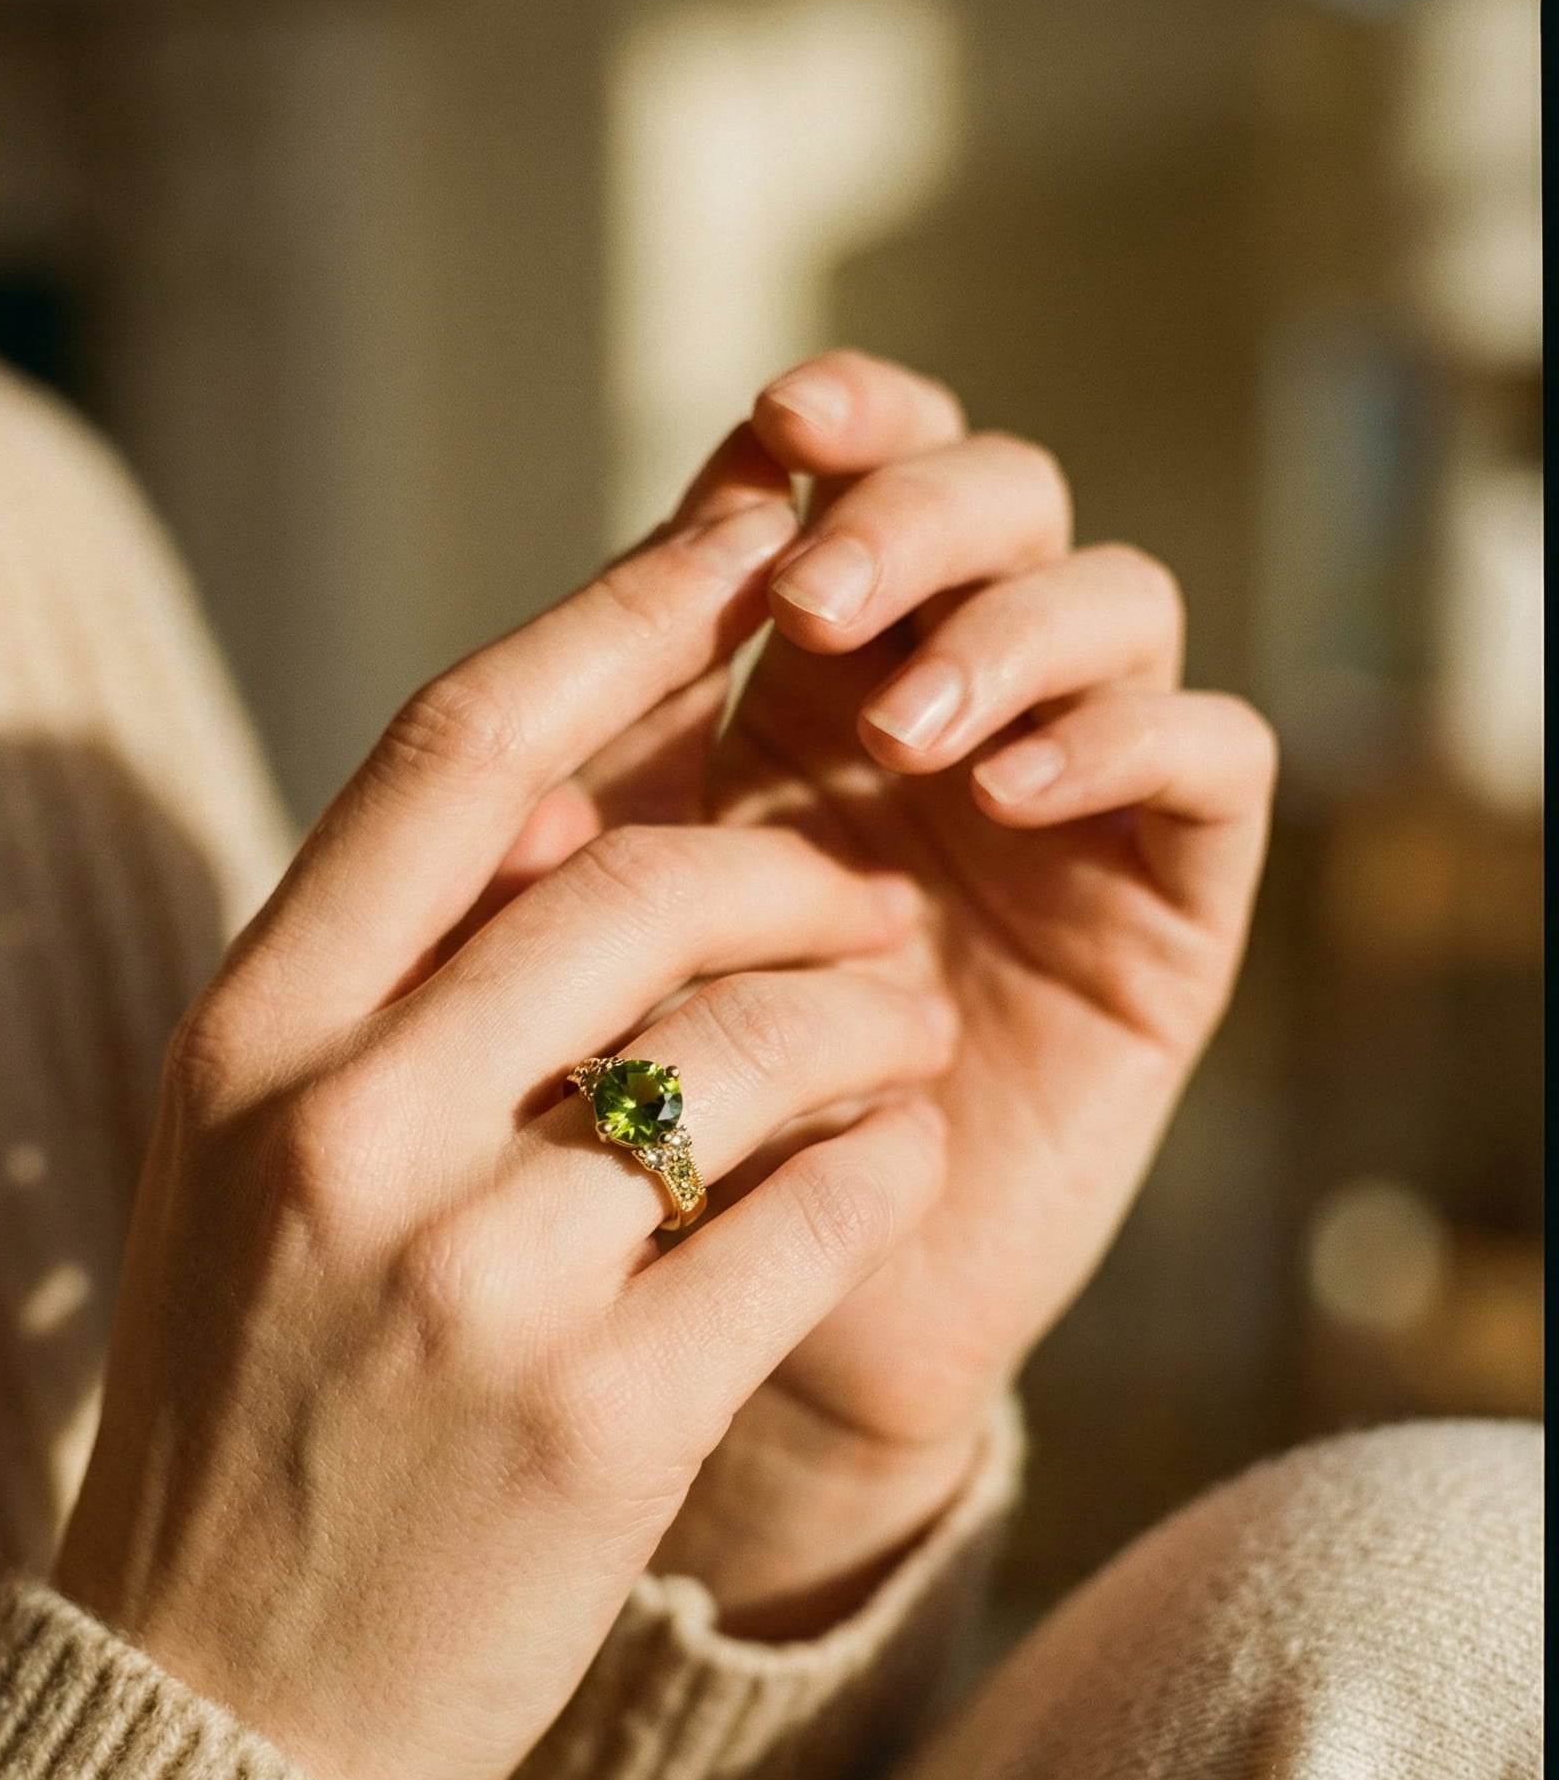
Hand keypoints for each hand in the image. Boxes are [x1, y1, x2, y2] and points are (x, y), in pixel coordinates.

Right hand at [56, 495, 958, 1779]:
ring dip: (865, 1027)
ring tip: (899, 1051)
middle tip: (876, 906)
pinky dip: (884, 1170)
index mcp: (248, 1043)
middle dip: (794, 876)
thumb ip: (378, 983)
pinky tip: (888, 1176)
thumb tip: (564, 795)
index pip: (455, 749)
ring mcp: (470, 1279)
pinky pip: (815, 1216)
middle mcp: (344, 1134)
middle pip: (634, 882)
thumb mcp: (251, 1166)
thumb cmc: (255, 1407)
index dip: (623, 615)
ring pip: (750, 1047)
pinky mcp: (601, 1418)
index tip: (746, 538)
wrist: (227, 1711)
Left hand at [498, 354, 1277, 1632]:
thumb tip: (577, 652)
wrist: (757, 1351)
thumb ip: (570, 814)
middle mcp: (942, 729)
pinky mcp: (1163, 912)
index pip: (852, 489)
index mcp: (795, 699)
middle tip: (811, 609)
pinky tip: (1016, 790)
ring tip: (906, 731)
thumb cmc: (645, 1156)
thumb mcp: (579, 963)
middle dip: (911, 517)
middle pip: (995, 501)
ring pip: (1114, 600)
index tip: (766, 433)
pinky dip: (1127, 734)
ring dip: (1008, 627)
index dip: (831, 429)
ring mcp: (1063, 810)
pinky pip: (1208, 760)